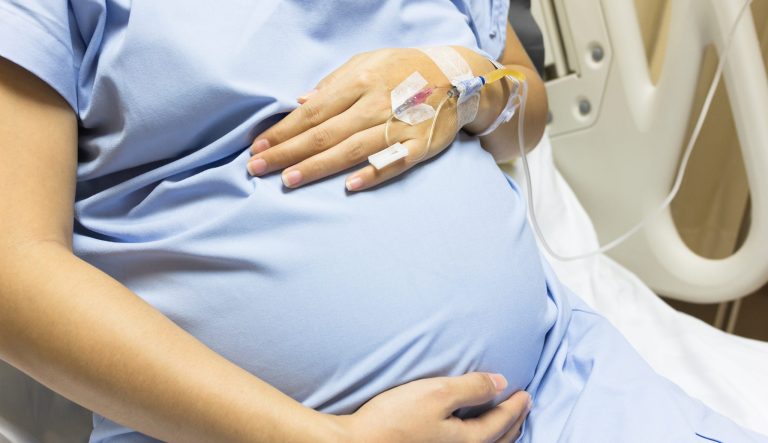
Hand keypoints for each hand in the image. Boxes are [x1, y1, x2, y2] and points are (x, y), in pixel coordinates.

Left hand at [247, 48, 466, 190]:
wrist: (457, 75)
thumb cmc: (404, 69)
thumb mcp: (368, 62)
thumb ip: (334, 83)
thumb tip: (300, 102)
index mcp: (359, 82)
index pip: (312, 112)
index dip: (282, 131)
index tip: (257, 147)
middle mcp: (376, 103)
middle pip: (325, 133)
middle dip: (288, 152)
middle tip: (257, 169)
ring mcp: (399, 125)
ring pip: (352, 149)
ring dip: (318, 166)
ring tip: (289, 180)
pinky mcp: (420, 144)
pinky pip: (395, 162)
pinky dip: (374, 172)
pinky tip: (350, 186)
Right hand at [332, 372, 530, 442]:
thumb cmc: (394, 419)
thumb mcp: (436, 393)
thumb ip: (471, 387)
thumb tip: (501, 382)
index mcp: (467, 440)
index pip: (501, 421)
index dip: (515, 406)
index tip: (526, 393)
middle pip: (497, 439)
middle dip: (513, 422)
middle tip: (523, 407)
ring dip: (500, 433)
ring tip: (505, 422)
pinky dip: (480, 439)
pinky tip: (468, 432)